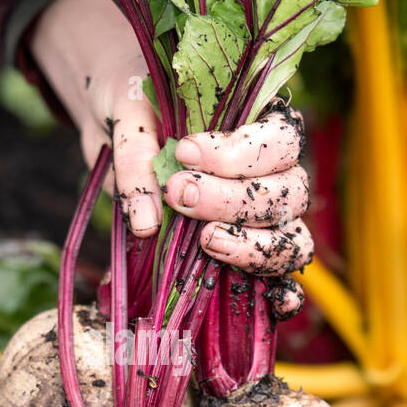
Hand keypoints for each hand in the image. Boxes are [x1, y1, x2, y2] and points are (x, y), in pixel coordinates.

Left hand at [30, 0, 311, 315]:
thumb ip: (137, 157)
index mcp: (260, 121)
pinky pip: (282, 278)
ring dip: (252, 246)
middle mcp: (273, 171)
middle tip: (179, 195)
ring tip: (204, 241)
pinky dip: (284, 296)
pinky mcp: (246, 252)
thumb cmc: (133, 105)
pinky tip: (272, 302)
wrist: (115, 121)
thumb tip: (145, 221)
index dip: (240, 154)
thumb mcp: (128, 112)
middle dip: (234, 200)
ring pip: (291, 239)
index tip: (186, 152)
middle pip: (286, 194)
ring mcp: (264, 216)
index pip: (278, 141)